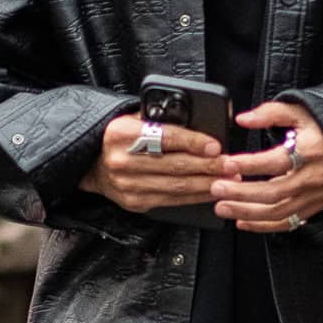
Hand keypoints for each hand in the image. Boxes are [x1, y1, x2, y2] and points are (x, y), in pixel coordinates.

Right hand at [80, 113, 223, 211]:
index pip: (165, 137)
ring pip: (176, 186)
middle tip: (231, 165)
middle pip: (175, 165)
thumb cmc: (120, 139)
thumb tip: (200, 126)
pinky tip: (211, 191)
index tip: (216, 146)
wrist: (91, 164)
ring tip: (228, 179)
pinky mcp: (134, 202)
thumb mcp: (133, 119)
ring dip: (207, 184)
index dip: (193, 142)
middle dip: (209, 166)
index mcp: (122, 133)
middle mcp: (123, 160)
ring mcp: (128, 185)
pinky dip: (195, 197)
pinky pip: (172, 201)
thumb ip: (161, 121)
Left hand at [211, 102, 322, 233]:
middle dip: (240, 193)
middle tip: (216, 188)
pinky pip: (288, 223)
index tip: (226, 163)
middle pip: (270, 193)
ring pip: (276, 212)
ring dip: (246, 212)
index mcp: (308, 152)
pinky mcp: (315, 207)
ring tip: (222, 207)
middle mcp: (311, 178)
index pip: (272, 162)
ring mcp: (313, 196)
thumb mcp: (305, 111)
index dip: (247, 164)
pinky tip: (244, 221)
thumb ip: (272, 113)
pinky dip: (264, 226)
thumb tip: (244, 119)